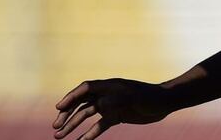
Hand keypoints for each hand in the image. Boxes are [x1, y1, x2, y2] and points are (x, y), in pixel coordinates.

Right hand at [52, 78, 171, 138]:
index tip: (58, 108)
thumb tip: (100, 104)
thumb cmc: (149, 96)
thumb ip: (116, 99)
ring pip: (86, 115)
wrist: (164, 103)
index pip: (85, 89)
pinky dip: (88, 134)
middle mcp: (107, 94)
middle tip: (56, 127)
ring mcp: (110, 106)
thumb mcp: (133, 97)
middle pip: (81, 103)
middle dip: (67, 114)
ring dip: (73, 125)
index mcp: (109, 85)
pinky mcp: (116, 117)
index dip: (70, 97)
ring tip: (59, 137)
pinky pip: (98, 126)